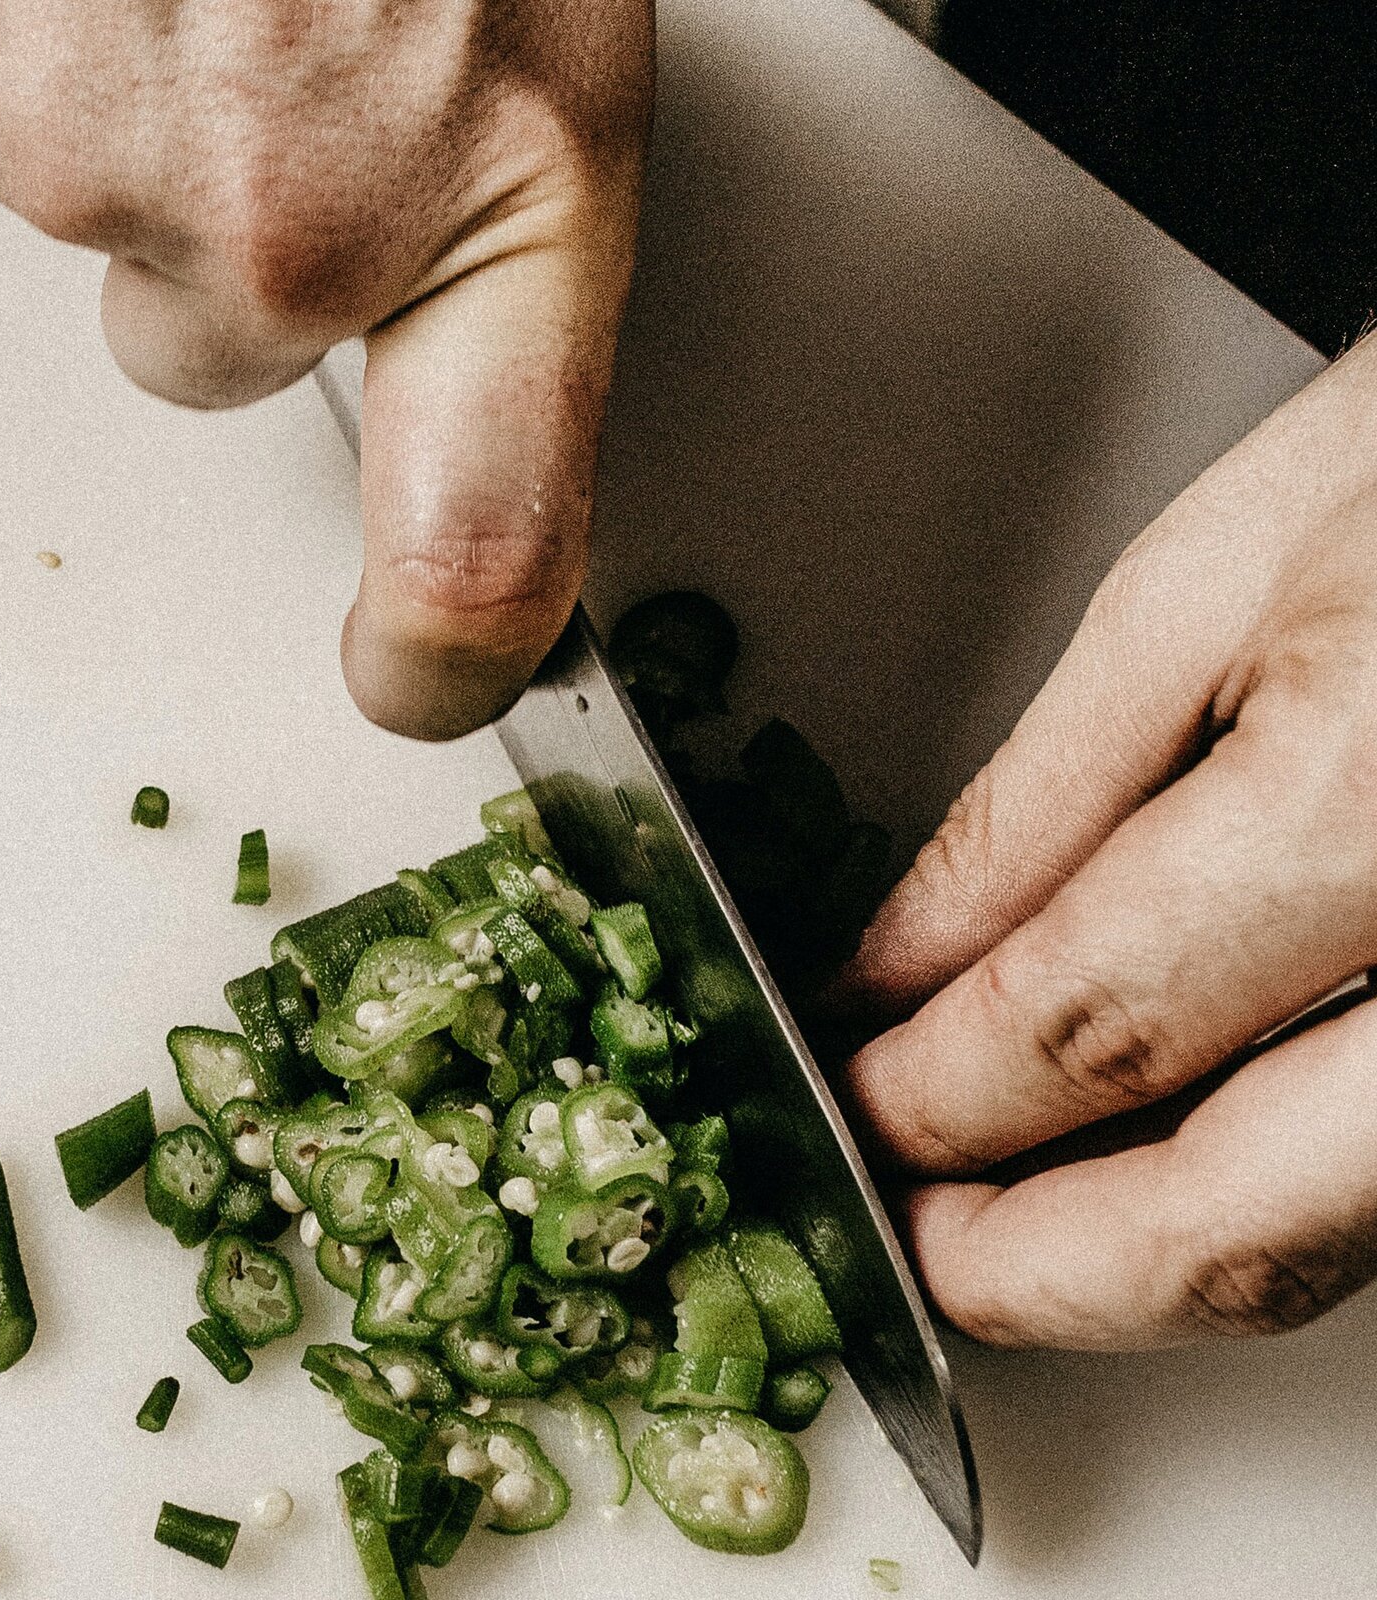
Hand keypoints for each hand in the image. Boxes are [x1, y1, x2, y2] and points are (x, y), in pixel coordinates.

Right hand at [0, 0, 652, 737]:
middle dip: (233, 242)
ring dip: (140, 107)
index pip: (491, 542)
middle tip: (289, 60)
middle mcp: (290, 217)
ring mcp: (99, 142)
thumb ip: (483, 268)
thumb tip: (450, 449)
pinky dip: (36, 30)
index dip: (446, 651)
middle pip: (207, 357)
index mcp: (500, 208)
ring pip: (89, 220)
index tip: (416, 680)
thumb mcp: (547, 55)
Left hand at [841, 334, 1376, 1349]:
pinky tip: (1142, 1155)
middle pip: (1233, 1227)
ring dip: (1131, 1256)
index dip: (935, 1097)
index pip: (1096, 1032)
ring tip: (990, 1207)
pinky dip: (1246, 1198)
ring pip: (1322, 1242)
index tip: (848, 1095)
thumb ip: (1036, 813)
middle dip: (1024, 1267)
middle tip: (900, 1227)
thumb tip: (900, 967)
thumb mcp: (1197, 594)